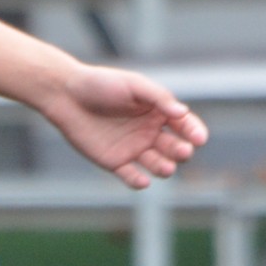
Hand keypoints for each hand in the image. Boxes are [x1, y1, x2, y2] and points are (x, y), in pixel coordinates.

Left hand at [42, 64, 208, 188]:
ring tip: (166, 168)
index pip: (184, 125)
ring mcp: (133, 148)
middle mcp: (149, 131)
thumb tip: (183, 113)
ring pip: (157, 164)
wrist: (66, 95)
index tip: (199, 138)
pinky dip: (138, 181)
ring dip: (164, 168)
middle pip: (174, 147)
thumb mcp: (133, 85)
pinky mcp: (115, 162)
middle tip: (182, 151)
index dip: (194, 132)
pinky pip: (132, 176)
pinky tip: (142, 180)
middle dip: (181, 151)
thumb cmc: (100, 84)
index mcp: (158, 111)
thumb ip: (158, 98)